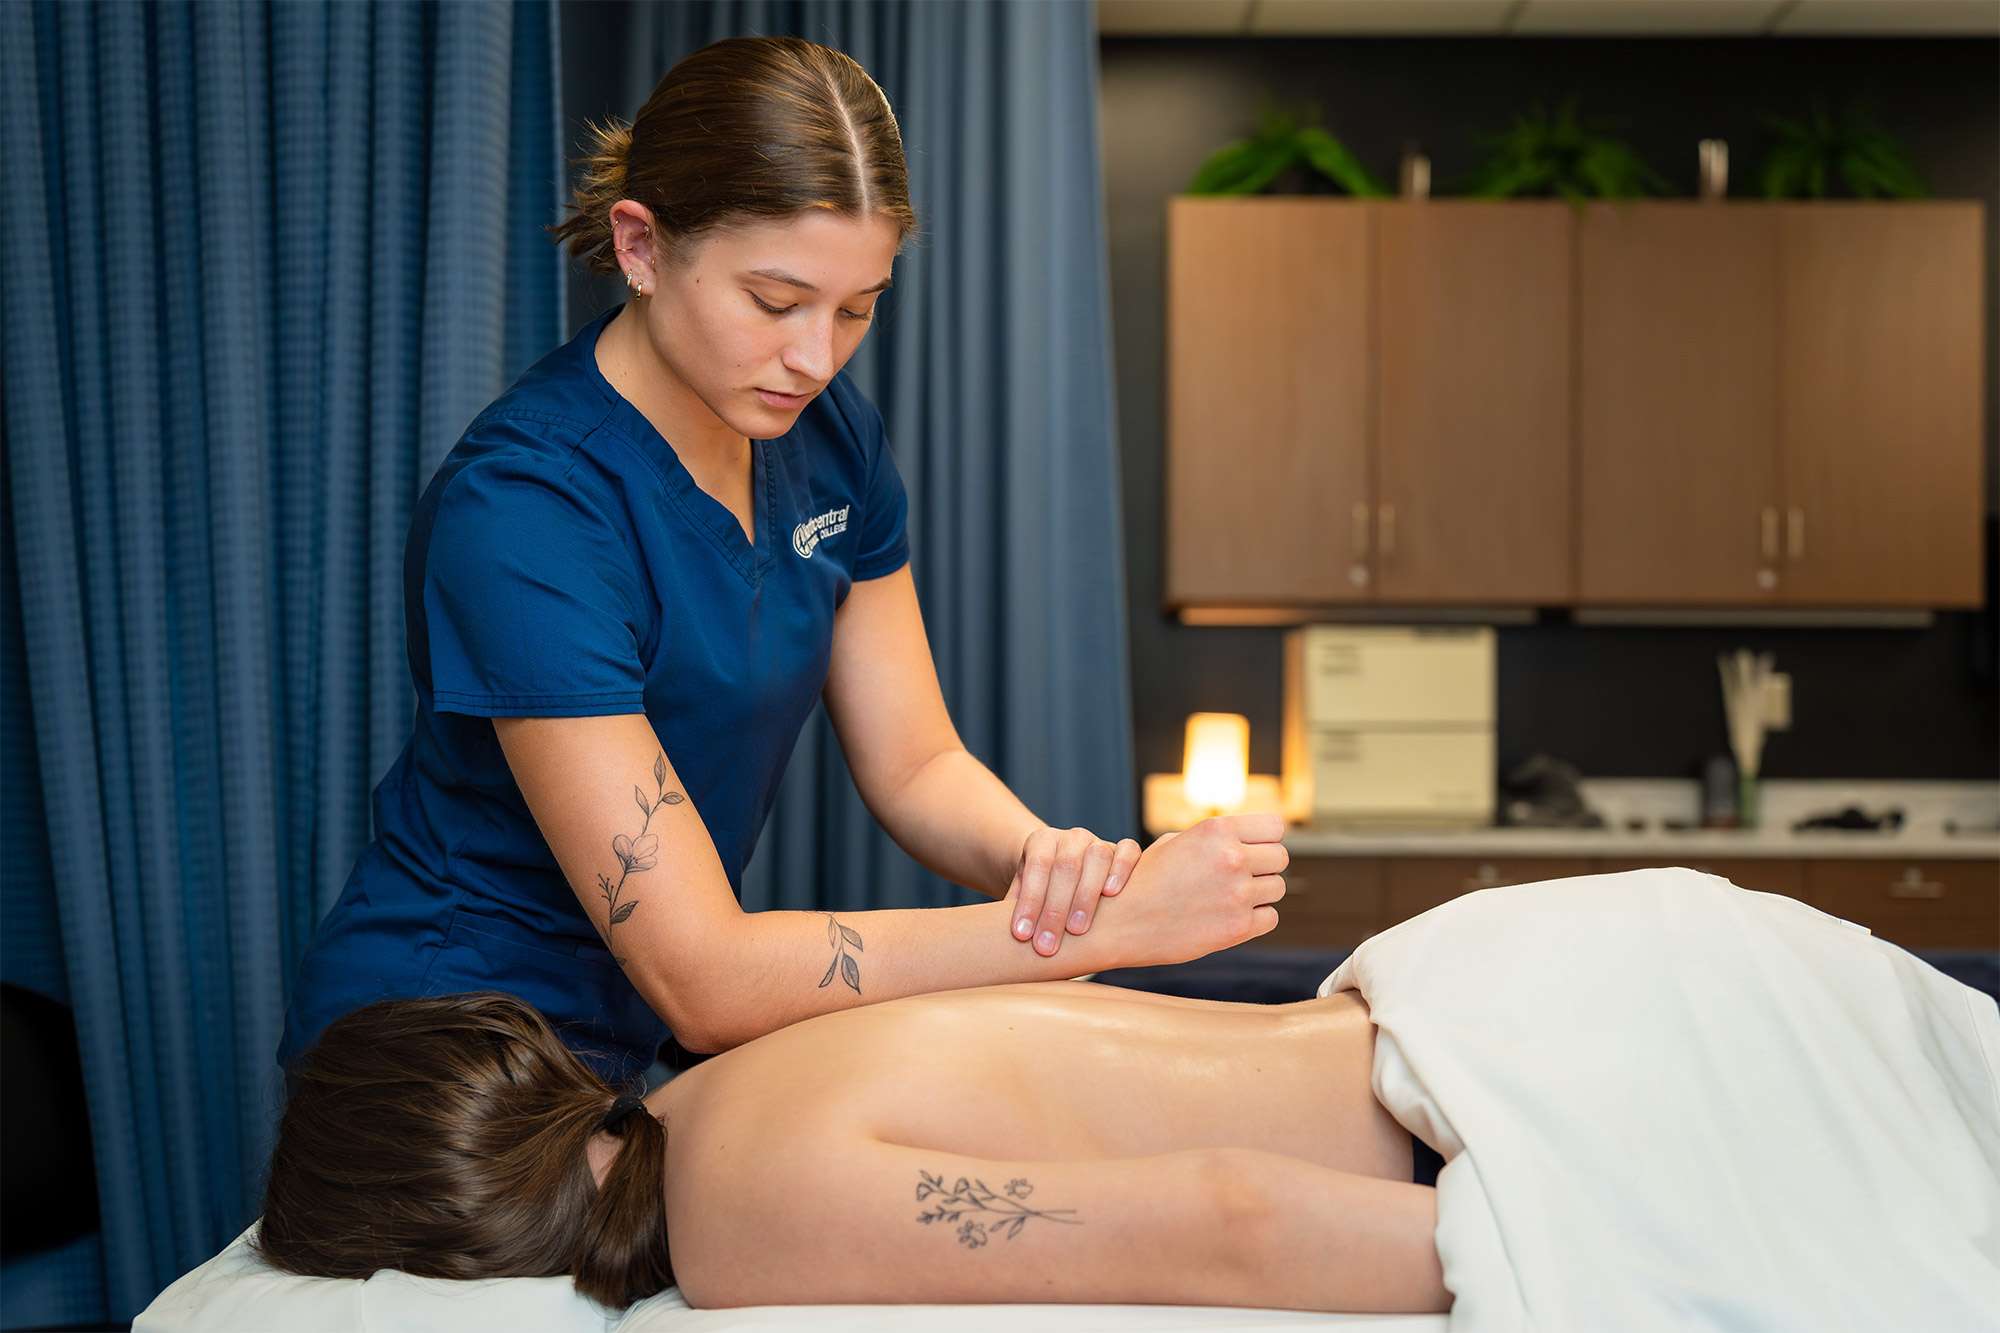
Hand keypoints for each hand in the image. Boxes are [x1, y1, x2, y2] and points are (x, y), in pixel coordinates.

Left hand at [1005, 825, 1142, 956]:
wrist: (1066, 873)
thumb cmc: (1042, 891)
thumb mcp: (1024, 892)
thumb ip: (1017, 908)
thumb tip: (1006, 942)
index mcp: (1042, 841)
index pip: (1036, 867)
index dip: (1029, 901)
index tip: (1021, 935)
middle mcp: (1072, 837)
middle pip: (1065, 866)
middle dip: (1054, 910)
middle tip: (1046, 946)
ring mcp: (1099, 842)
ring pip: (1097, 858)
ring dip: (1086, 896)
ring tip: (1077, 931)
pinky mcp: (1123, 850)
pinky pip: (1129, 851)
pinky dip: (1122, 869)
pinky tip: (1112, 894)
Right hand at [1089, 814, 1289, 968]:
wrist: (1119, 922)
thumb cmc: (1146, 878)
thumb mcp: (1178, 842)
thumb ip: (1218, 838)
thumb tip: (1253, 840)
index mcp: (1217, 830)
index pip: (1275, 826)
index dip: (1266, 838)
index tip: (1254, 848)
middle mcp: (1231, 858)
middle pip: (1280, 857)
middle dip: (1265, 866)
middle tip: (1242, 876)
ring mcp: (1237, 893)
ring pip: (1277, 888)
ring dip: (1259, 893)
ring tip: (1229, 898)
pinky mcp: (1238, 927)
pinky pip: (1270, 918)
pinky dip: (1255, 919)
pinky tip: (1228, 917)